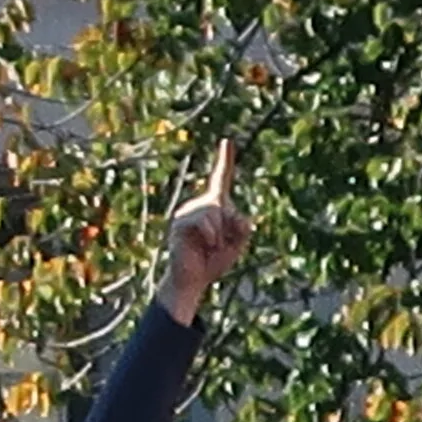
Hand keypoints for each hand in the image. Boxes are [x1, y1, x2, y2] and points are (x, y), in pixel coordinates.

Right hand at [163, 138, 248, 320]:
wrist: (193, 281)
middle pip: (223, 202)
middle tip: (219, 246)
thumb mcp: (239, 242)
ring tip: (210, 247)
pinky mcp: (179, 223)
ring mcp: (186, 213)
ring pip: (215, 210)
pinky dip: (212, 236)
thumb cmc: (214, 262)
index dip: (224, 160)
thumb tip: (227, 211)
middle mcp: (199, 205)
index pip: (221, 179)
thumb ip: (242, 225)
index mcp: (214, 206)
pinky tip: (205, 246)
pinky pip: (205, 221)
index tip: (227, 140)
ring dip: (220, 234)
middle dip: (229, 225)